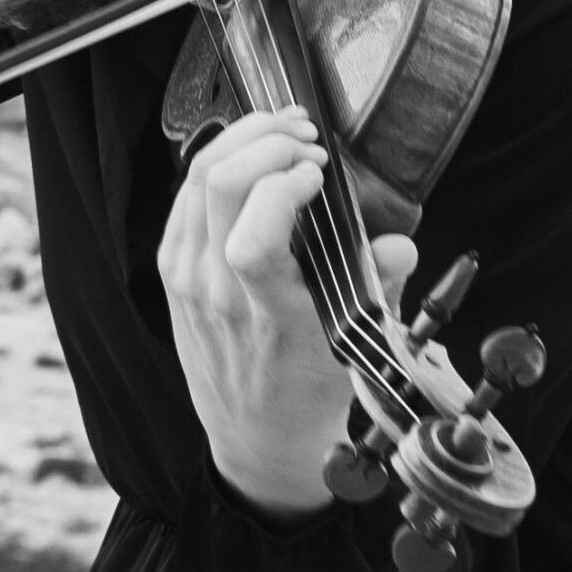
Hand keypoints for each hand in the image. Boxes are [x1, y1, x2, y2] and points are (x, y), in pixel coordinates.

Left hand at [157, 107, 417, 519]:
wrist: (257, 438)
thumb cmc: (307, 391)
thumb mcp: (355, 346)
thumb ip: (377, 288)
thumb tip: (399, 247)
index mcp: (269, 315)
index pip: (254, 240)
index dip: (283, 187)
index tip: (321, 172)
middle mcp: (218, 293)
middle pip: (218, 186)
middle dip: (266, 141)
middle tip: (306, 137)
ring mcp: (187, 279)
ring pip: (195, 182)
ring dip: (241, 141)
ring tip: (283, 132)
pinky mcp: (172, 271)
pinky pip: (184, 200)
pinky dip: (215, 165)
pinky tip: (249, 157)